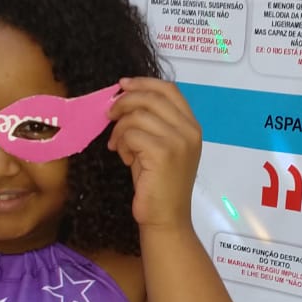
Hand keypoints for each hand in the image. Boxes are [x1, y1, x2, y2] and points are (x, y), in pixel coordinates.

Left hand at [107, 78, 201, 229]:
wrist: (166, 218)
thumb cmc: (159, 185)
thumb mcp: (159, 146)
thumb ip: (151, 122)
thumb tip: (124, 97)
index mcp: (192, 126)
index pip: (169, 89)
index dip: (143, 83)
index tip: (122, 86)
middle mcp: (189, 130)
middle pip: (151, 97)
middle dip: (124, 103)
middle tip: (109, 115)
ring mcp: (178, 141)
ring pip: (137, 116)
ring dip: (120, 129)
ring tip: (120, 147)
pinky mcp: (163, 152)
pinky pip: (131, 134)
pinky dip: (122, 144)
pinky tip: (125, 158)